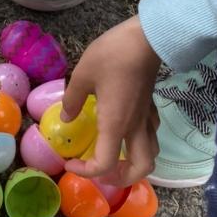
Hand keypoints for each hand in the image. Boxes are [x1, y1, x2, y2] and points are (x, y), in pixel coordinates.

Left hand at [62, 16, 160, 185]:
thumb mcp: (82, 75)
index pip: (104, 165)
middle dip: (121, 178)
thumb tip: (65, 117)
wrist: (145, 38)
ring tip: (113, 157)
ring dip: (134, 163)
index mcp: (115, 125)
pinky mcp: (151, 105)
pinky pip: (151, 134)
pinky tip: (125, 131)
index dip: (85, 171)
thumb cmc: (112, 56)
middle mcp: (135, 127)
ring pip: (151, 153)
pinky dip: (140, 142)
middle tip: (101, 171)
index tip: (69, 161)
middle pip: (141, 169)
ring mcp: (146, 117)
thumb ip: (72, 100)